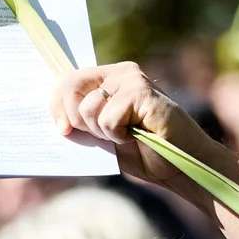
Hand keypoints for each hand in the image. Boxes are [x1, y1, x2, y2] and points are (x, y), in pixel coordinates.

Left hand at [53, 62, 232, 203]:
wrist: (181, 166)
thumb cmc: (147, 153)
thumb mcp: (105, 138)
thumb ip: (84, 125)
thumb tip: (57, 123)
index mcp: (110, 78)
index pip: (69, 79)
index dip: (56, 105)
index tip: (61, 129)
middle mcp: (120, 72)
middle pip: (70, 86)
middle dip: (77, 120)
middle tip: (103, 135)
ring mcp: (132, 79)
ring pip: (88, 107)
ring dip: (103, 132)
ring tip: (127, 135)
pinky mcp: (142, 92)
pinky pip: (108, 118)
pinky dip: (118, 135)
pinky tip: (138, 135)